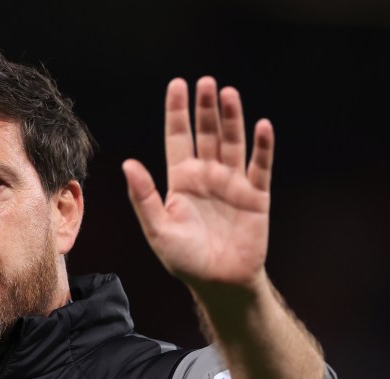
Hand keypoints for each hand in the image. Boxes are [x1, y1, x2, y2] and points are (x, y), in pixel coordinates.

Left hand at [122, 76, 273, 294]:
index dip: (177, 112)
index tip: (177, 85)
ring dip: (232, 119)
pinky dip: (262, 147)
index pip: (178, 138)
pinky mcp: (255, 196)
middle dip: (206, 108)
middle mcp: (207, 176)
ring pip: (232, 143)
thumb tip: (128, 164)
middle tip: (206, 83)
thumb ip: (144, 196)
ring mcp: (233, 184)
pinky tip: (261, 126)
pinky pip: (260, 166)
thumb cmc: (185, 259)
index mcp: (181, 181)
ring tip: (229, 94)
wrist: (219, 283)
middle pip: (206, 134)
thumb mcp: (158, 229)